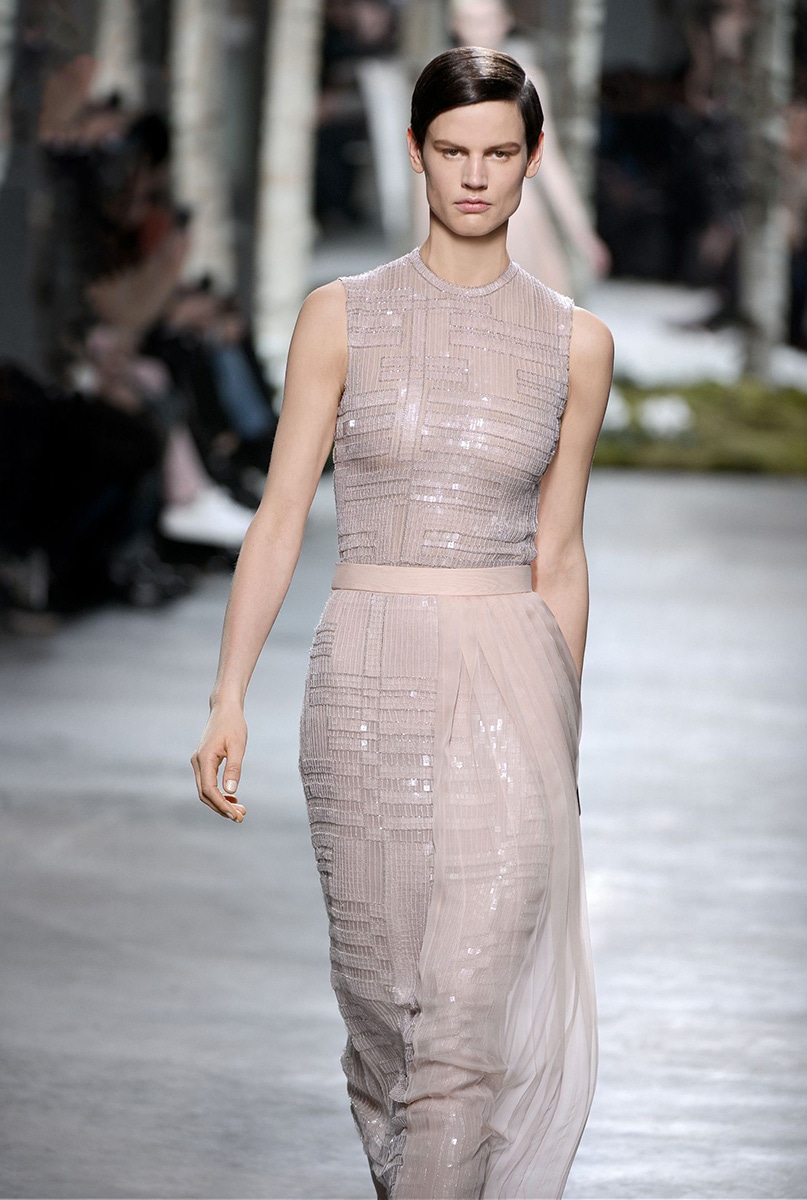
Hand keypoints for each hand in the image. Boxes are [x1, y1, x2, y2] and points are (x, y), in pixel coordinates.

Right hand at [191, 704, 247, 822]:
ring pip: (205, 790)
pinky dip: (219, 793)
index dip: (221, 805)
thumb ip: (234, 768)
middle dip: (221, 808)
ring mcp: (199, 762)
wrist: (225, 708)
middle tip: (241, 817)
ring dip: (220, 802)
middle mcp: (197, 762)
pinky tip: (233, 798)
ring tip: (240, 810)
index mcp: (204, 759)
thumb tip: (231, 791)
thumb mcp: (237, 745)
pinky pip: (208, 782)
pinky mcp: (203, 761)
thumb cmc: (233, 724)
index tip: (236, 816)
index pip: (209, 790)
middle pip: (205, 794)